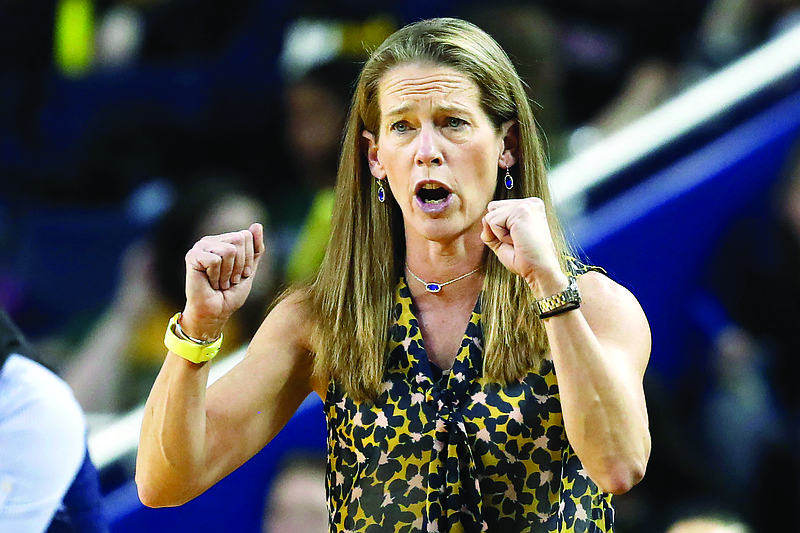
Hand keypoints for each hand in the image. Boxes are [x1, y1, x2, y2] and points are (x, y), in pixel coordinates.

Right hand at [181, 223, 264, 338]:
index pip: (246, 236)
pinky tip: (209, 282)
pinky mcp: (192, 256)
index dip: (248, 259)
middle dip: (239, 265)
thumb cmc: (231, 292)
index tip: (240, 274)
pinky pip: (215, 260)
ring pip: (229, 250)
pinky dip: (216, 277)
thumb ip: (255, 249)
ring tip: (220, 282)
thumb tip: (257, 225)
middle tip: (229, 279)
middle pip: (239, 240)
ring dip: (228, 273)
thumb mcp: (249, 269)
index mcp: (224, 241)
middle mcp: (211, 240)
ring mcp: (200, 247)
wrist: (216, 312)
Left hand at [480, 198, 564, 295]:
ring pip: (491, 214)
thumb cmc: (525, 260)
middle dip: (498, 228)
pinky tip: (517, 240)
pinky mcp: (521, 211)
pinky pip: (493, 221)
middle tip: (517, 241)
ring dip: (499, 234)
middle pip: (493, 208)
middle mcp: (530, 203)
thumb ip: (490, 229)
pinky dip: (500, 236)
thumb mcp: (501, 242)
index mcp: (529, 207)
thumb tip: (484, 218)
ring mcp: (527, 205)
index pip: (498, 209)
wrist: (539, 271)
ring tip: (518, 241)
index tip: (518, 239)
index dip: (500, 229)